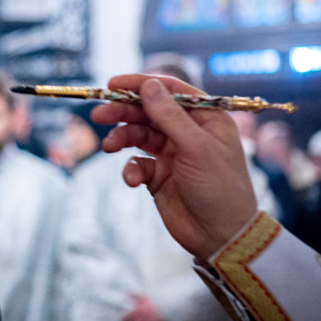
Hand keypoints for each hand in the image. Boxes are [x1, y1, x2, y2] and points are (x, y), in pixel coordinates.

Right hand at [91, 75, 257, 258]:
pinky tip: (131, 180)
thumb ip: (169, 115)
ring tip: (109, 147)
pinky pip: (137, 164)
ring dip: (122, 138)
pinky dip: (130, 169)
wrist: (221, 236)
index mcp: (205, 118)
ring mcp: (172, 154)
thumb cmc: (220, 188)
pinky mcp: (158, 176)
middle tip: (99, 114)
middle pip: (149, 111)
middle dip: (123, 111)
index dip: (142, 84)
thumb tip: (149, 85)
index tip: (113, 84)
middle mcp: (188, 132)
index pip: (170, 90)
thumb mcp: (195, 147)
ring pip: (139, 136)